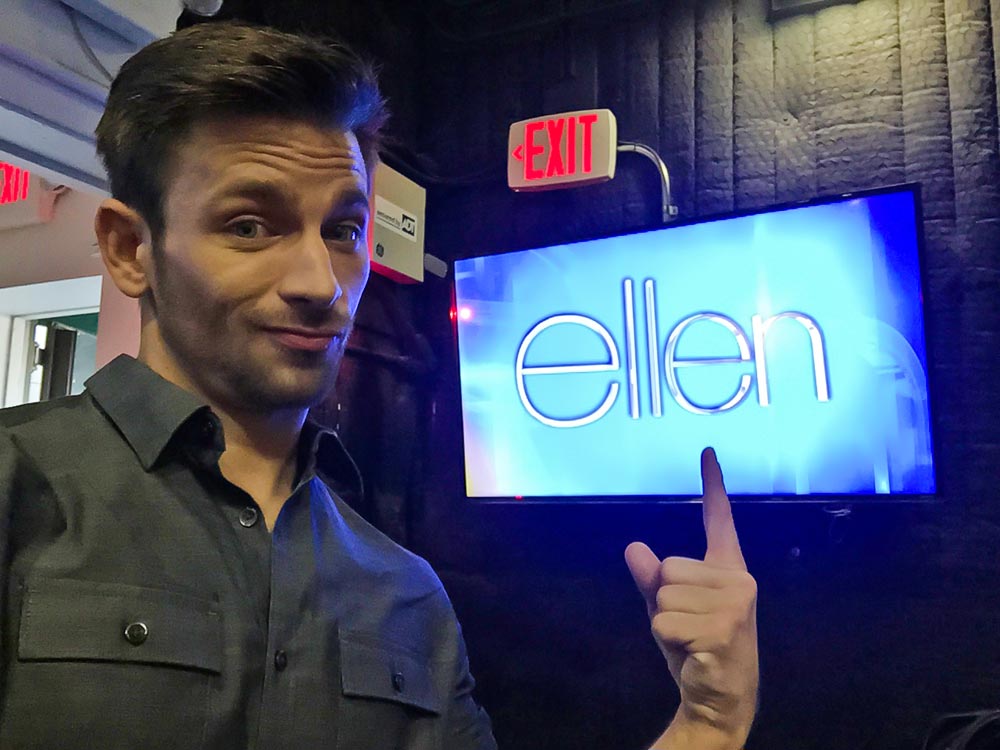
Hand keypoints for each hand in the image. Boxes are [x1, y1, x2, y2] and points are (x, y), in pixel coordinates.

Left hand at [625, 448, 757, 749]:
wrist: (720, 696)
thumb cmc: (696, 647)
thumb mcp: (668, 609)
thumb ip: (651, 578)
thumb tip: (633, 548)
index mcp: (727, 569)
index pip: (718, 520)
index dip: (712, 485)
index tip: (707, 451)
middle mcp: (738, 578)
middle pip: (667, 567)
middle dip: (665, 600)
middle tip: (690, 626)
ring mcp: (736, 601)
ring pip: (663, 593)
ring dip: (666, 622)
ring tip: (692, 638)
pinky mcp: (725, 625)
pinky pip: (665, 620)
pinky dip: (669, 639)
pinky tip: (694, 651)